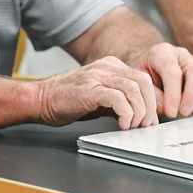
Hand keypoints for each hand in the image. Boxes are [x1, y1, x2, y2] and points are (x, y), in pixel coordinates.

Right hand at [34, 56, 158, 128]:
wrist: (40, 99)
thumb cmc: (66, 100)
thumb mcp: (98, 97)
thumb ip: (119, 100)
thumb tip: (142, 115)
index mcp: (110, 66)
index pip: (143, 79)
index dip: (152, 100)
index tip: (150, 119)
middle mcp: (106, 67)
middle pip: (143, 82)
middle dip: (150, 107)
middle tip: (146, 125)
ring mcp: (97, 77)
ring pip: (134, 90)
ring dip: (139, 113)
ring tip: (133, 126)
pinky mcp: (90, 90)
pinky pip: (118, 99)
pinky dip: (126, 114)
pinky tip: (122, 125)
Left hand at [130, 42, 192, 117]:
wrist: (149, 73)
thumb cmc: (145, 80)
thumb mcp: (141, 86)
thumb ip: (154, 97)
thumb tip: (169, 107)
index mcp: (161, 53)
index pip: (172, 72)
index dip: (173, 95)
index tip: (171, 113)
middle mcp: (181, 54)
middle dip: (192, 95)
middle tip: (184, 112)